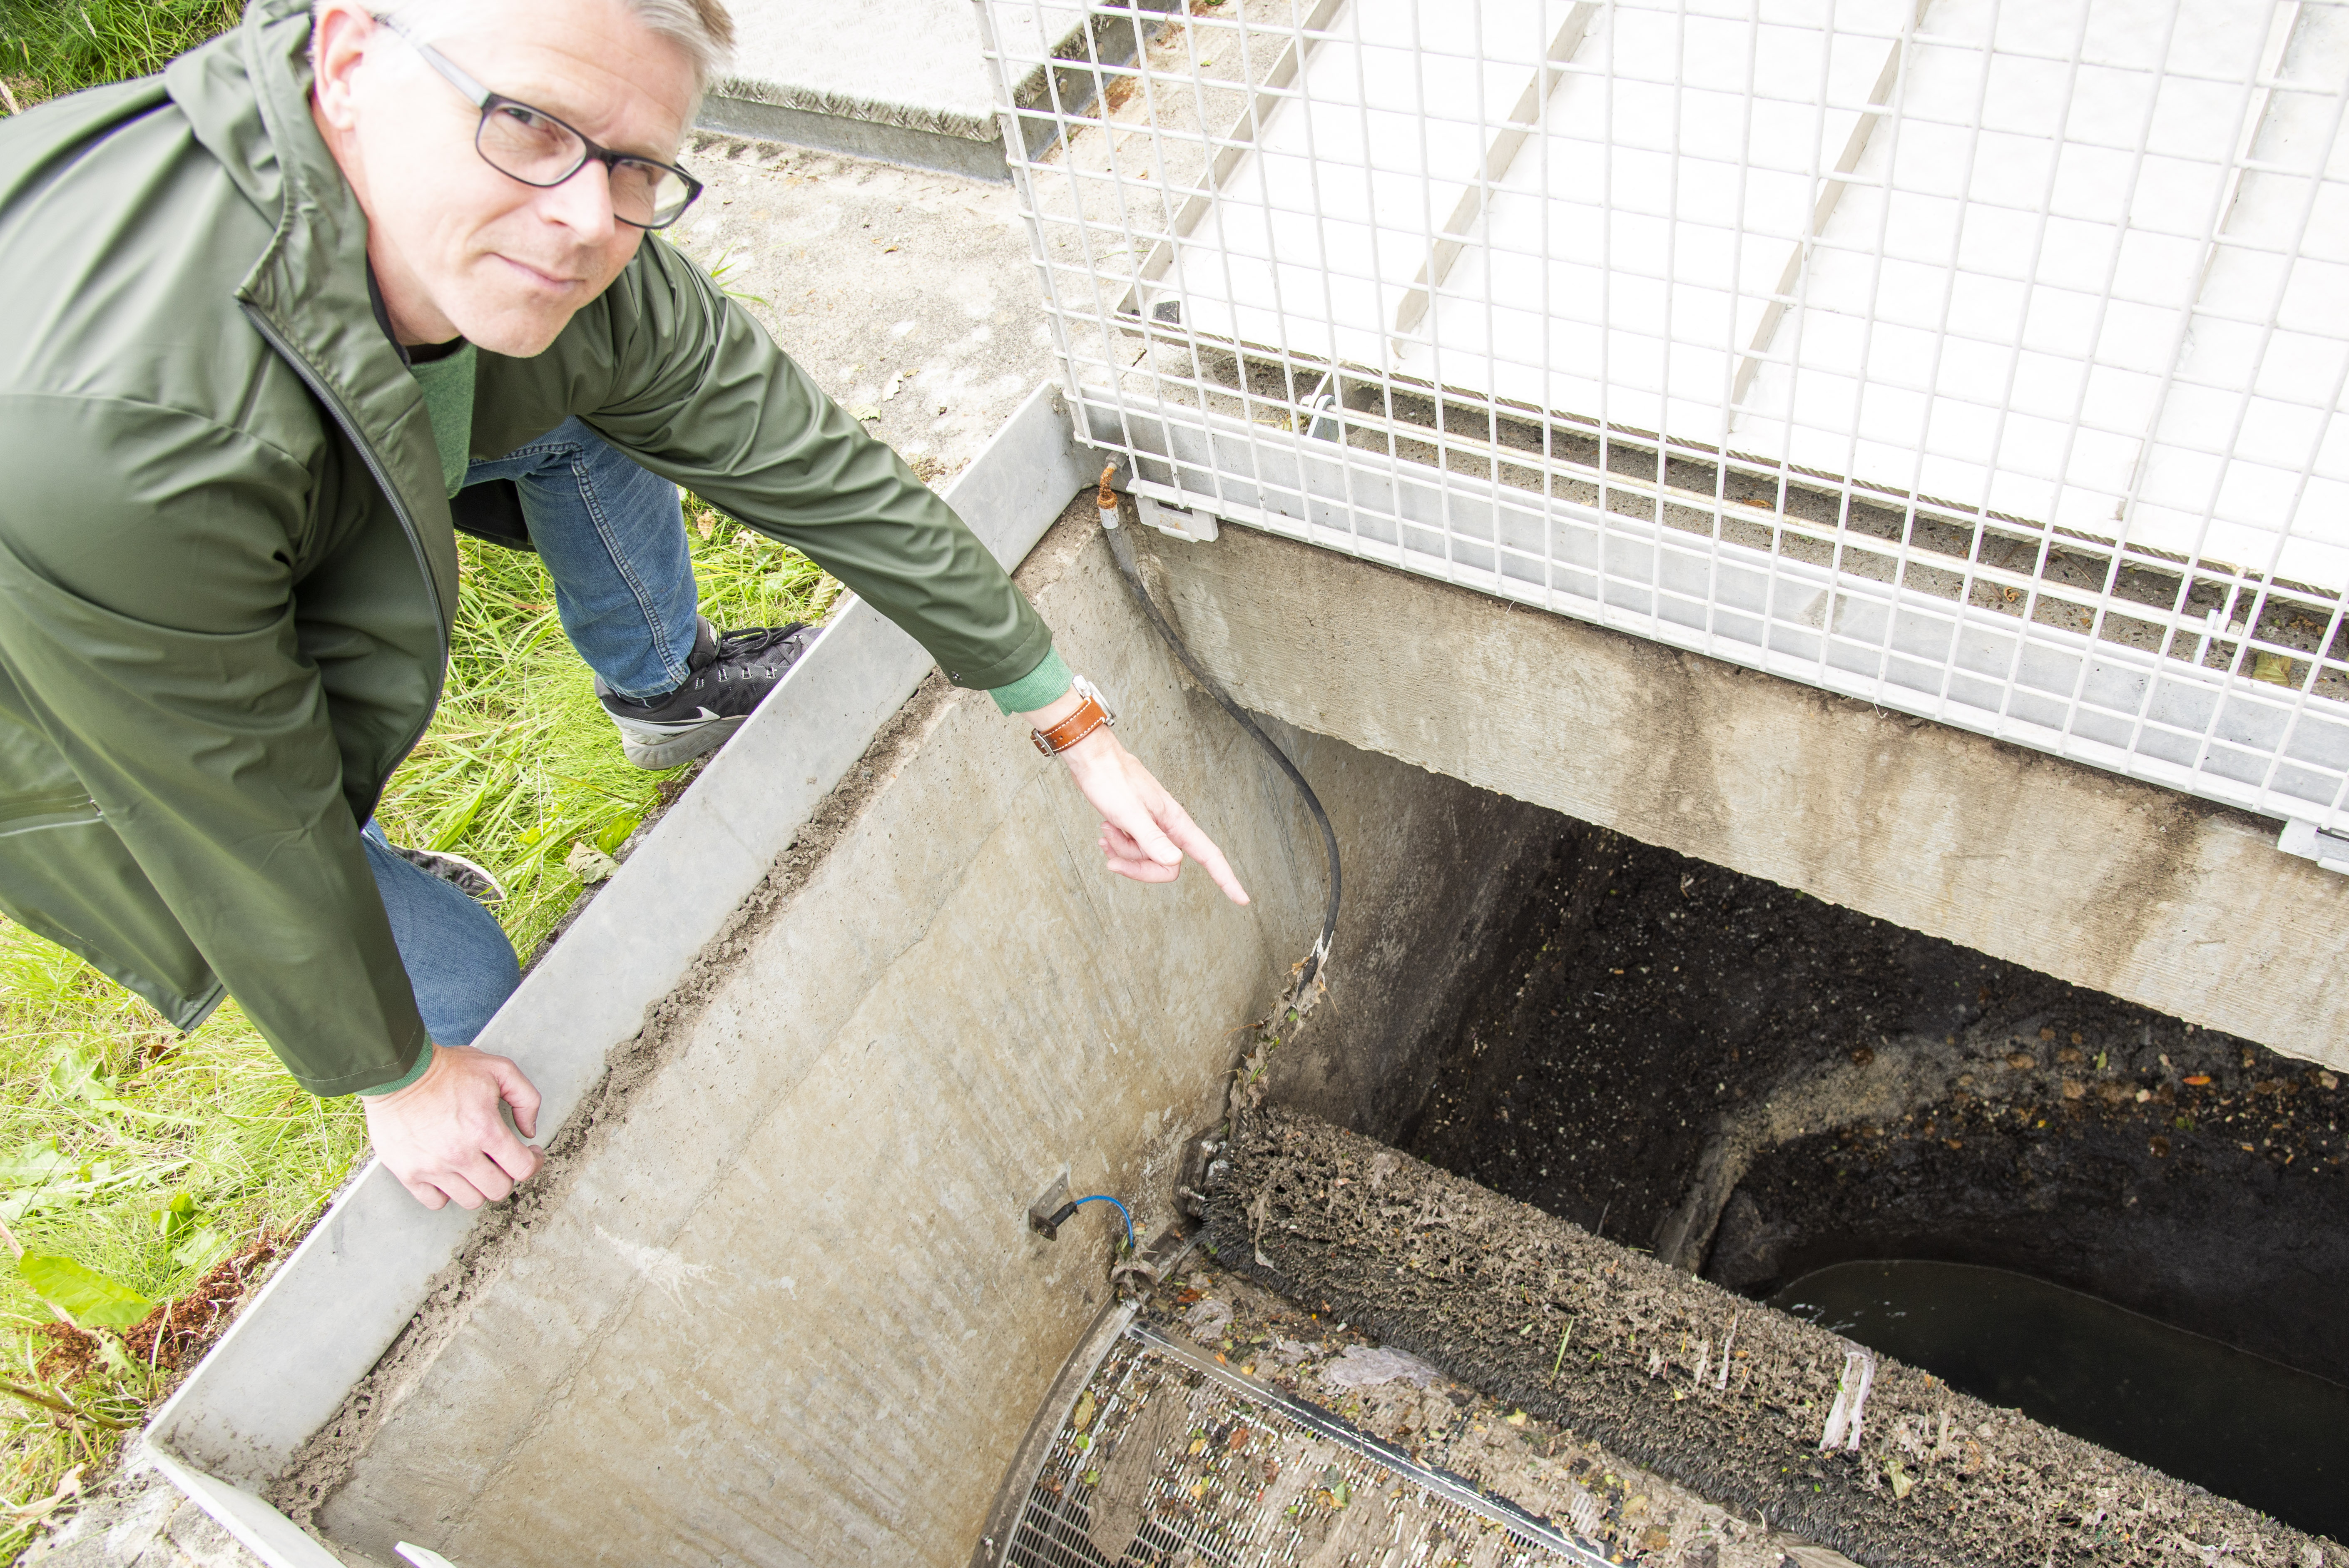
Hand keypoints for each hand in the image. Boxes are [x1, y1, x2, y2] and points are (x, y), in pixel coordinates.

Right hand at [362, 1044, 543, 1210]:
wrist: (397, 1073)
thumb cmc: (446, 1069)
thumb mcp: (499, 1068)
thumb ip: (526, 1098)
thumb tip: (529, 1132)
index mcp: (485, 1129)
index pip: (522, 1168)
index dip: (533, 1162)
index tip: (529, 1153)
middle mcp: (460, 1154)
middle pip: (498, 1190)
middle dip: (507, 1175)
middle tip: (502, 1160)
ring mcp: (433, 1168)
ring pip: (471, 1201)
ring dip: (479, 1186)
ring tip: (476, 1166)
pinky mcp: (409, 1174)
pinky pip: (436, 1202)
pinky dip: (447, 1193)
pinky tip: (450, 1173)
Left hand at [1023, 690, 1247, 902]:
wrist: (1093, 759)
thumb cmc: (1111, 779)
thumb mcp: (1129, 813)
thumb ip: (1153, 839)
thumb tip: (1175, 863)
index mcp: (1175, 822)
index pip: (1209, 855)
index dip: (1226, 878)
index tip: (1242, 899)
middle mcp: (1167, 826)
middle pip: (1165, 867)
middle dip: (1137, 867)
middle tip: (1112, 857)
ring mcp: (1151, 827)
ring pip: (1145, 859)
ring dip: (1122, 850)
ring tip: (1108, 829)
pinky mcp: (1136, 825)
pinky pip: (1132, 850)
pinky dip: (1116, 846)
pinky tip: (1105, 834)